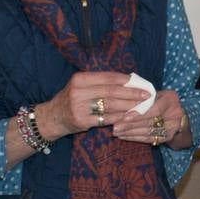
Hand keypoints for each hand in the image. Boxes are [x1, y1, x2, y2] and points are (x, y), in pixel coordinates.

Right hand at [35, 72, 150, 138]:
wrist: (52, 117)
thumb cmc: (72, 98)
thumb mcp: (81, 85)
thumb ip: (100, 83)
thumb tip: (129, 81)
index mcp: (80, 79)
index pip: (108, 77)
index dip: (126, 80)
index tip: (141, 83)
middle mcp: (78, 91)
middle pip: (111, 91)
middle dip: (132, 94)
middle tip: (147, 96)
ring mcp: (79, 107)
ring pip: (110, 106)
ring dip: (129, 106)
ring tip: (142, 106)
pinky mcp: (82, 121)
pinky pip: (106, 119)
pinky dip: (120, 117)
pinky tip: (130, 117)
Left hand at [112, 90, 185, 145]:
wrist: (177, 115)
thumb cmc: (160, 99)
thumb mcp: (154, 93)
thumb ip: (142, 97)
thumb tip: (120, 100)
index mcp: (171, 99)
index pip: (155, 109)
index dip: (140, 114)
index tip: (125, 118)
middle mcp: (175, 113)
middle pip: (150, 122)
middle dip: (131, 125)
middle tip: (115, 127)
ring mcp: (172, 127)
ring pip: (148, 131)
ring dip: (130, 132)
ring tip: (116, 131)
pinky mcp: (168, 137)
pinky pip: (148, 139)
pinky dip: (134, 138)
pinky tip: (123, 136)